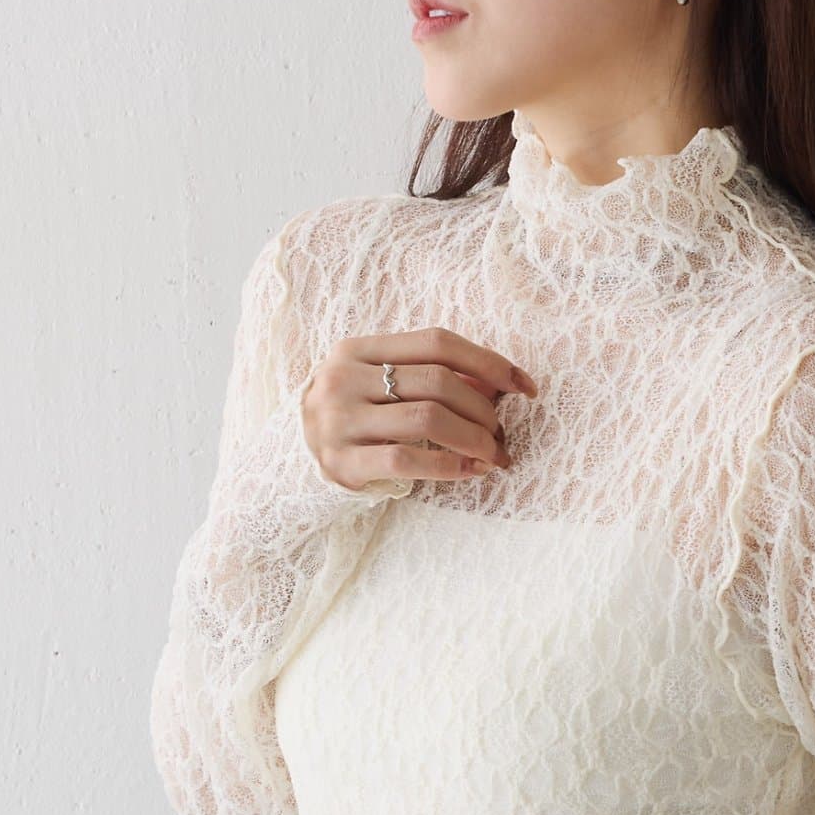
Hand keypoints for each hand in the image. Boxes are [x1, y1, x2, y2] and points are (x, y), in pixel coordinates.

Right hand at [301, 324, 537, 491]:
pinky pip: (408, 459)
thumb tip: (494, 384)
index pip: (437, 342)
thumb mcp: (377, 385)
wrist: (290, 462)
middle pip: (438, 381)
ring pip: (428, 418)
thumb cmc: (351, 419)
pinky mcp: (342, 462)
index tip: (524, 386)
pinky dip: (449, 466)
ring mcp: (339, 420)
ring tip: (492, 454)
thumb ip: (424, 376)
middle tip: (500, 432)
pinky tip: (470, 471)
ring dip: (474, 438)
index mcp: (358, 348)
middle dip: (483, 409)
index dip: (488, 362)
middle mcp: (344, 377)